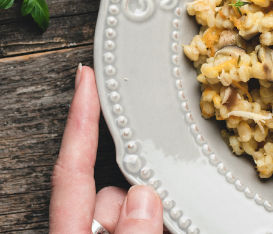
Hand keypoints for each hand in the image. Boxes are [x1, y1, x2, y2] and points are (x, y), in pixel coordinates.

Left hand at [49, 64, 164, 233]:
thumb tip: (145, 197)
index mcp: (70, 233)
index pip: (73, 168)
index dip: (80, 119)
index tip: (85, 78)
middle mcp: (83, 231)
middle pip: (112, 191)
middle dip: (140, 196)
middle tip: (170, 216)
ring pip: (132, 209)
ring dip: (156, 218)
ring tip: (176, 227)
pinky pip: (144, 224)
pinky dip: (159, 224)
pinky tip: (173, 227)